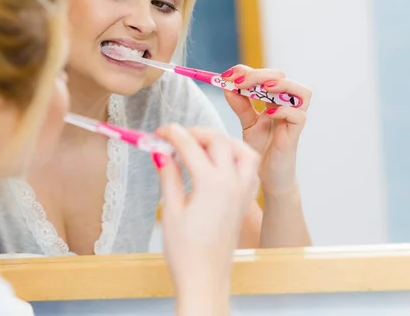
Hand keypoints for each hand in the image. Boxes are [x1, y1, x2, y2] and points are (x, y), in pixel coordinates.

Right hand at [153, 125, 259, 300]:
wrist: (205, 277)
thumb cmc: (186, 251)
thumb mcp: (170, 210)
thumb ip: (169, 176)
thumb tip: (161, 154)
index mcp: (211, 184)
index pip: (190, 146)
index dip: (173, 134)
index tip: (160, 132)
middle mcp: (231, 183)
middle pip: (218, 141)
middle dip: (196, 133)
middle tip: (177, 137)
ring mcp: (242, 192)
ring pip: (242, 150)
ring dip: (223, 141)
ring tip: (202, 144)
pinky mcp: (245, 201)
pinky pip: (250, 168)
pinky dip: (237, 157)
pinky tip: (220, 162)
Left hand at [221, 65, 311, 195]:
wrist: (268, 176)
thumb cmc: (262, 148)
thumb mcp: (247, 123)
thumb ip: (240, 105)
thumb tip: (226, 85)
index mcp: (274, 99)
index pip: (266, 74)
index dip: (247, 71)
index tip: (227, 75)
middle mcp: (287, 104)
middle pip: (283, 77)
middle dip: (260, 74)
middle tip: (240, 80)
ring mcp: (293, 119)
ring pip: (302, 92)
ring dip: (281, 86)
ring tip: (261, 89)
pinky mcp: (295, 134)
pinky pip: (299, 116)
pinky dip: (285, 110)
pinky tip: (268, 113)